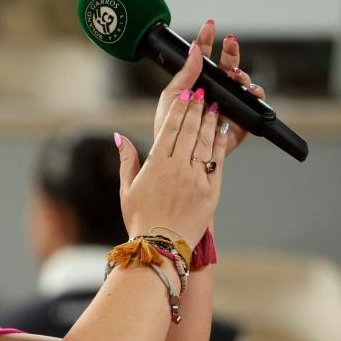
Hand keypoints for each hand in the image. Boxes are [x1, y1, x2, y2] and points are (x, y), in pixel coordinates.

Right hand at [116, 75, 226, 248]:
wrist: (160, 247)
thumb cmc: (140, 221)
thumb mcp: (126, 189)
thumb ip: (126, 160)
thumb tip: (118, 136)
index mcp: (155, 165)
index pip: (170, 129)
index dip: (179, 110)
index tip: (185, 95)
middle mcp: (177, 168)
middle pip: (189, 130)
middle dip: (196, 109)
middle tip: (202, 93)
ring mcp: (196, 179)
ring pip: (205, 142)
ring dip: (210, 121)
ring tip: (214, 106)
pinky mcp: (211, 191)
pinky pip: (217, 161)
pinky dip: (220, 144)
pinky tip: (221, 131)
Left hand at [153, 19, 268, 157]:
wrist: (174, 156)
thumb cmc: (168, 129)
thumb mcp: (172, 97)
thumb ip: (184, 74)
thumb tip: (194, 49)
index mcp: (197, 84)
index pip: (205, 58)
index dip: (208, 41)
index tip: (209, 26)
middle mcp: (215, 93)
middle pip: (229, 68)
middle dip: (232, 52)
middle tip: (230, 42)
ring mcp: (228, 107)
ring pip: (242, 85)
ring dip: (242, 74)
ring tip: (236, 73)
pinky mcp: (238, 123)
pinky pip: (252, 107)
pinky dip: (254, 97)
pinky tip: (250, 91)